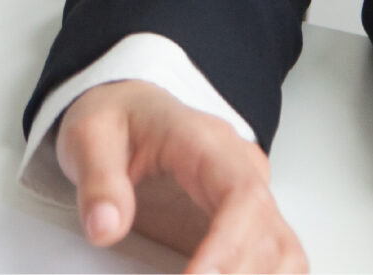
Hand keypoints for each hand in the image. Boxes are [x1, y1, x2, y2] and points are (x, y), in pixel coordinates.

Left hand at [56, 81, 303, 273]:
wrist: (130, 112)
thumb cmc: (118, 121)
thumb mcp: (88, 136)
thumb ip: (97, 180)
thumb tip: (105, 228)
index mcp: (206, 143)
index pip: (243, 195)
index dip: (229, 248)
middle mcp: (241, 171)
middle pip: (272, 237)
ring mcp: (249, 202)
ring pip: (285, 256)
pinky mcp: (243, 229)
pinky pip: (273, 265)